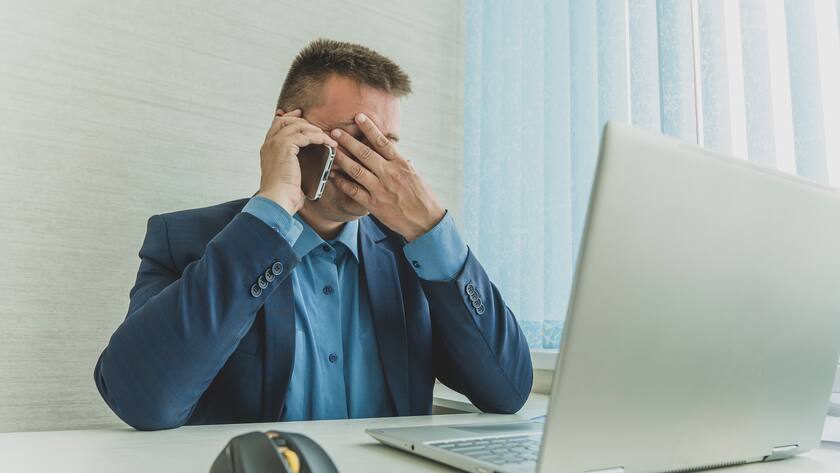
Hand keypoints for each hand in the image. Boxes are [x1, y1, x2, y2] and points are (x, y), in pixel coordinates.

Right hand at [256, 109, 337, 213]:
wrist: (277, 200)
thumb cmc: (284, 194)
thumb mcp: (289, 176)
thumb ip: (296, 165)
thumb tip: (313, 163)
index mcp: (267, 150)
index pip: (276, 125)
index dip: (289, 118)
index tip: (300, 115)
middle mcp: (269, 144)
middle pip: (285, 120)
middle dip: (302, 119)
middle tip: (318, 126)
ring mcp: (275, 144)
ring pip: (297, 126)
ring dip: (314, 130)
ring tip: (327, 138)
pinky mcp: (284, 146)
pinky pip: (304, 135)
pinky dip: (318, 137)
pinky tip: (327, 142)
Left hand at [329, 113, 444, 241]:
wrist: (425, 221)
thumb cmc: (422, 198)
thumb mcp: (416, 177)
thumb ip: (405, 166)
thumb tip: (403, 156)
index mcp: (401, 164)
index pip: (382, 142)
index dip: (369, 128)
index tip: (358, 117)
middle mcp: (389, 174)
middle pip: (365, 153)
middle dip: (348, 141)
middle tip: (335, 131)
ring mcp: (380, 189)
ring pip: (356, 170)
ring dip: (341, 158)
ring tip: (330, 149)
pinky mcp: (374, 204)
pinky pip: (354, 191)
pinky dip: (342, 182)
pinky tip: (332, 175)